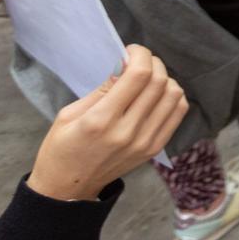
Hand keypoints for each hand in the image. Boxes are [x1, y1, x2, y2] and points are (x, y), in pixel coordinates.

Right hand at [27, 44, 187, 201]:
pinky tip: (156, 94)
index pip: (139, 76)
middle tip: (138, 61)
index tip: (131, 51)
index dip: (140, 55)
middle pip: (159, 82)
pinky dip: (172, 97)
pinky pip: (177, 113)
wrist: (68, 189)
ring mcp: (145, 142)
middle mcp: (128, 132)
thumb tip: (125, 67)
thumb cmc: (61, 149)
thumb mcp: (69, 114)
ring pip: (174, 96)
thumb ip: (101, 90)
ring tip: (147, 78)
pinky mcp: (154, 149)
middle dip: (152, 62)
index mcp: (101, 120)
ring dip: (164, 78)